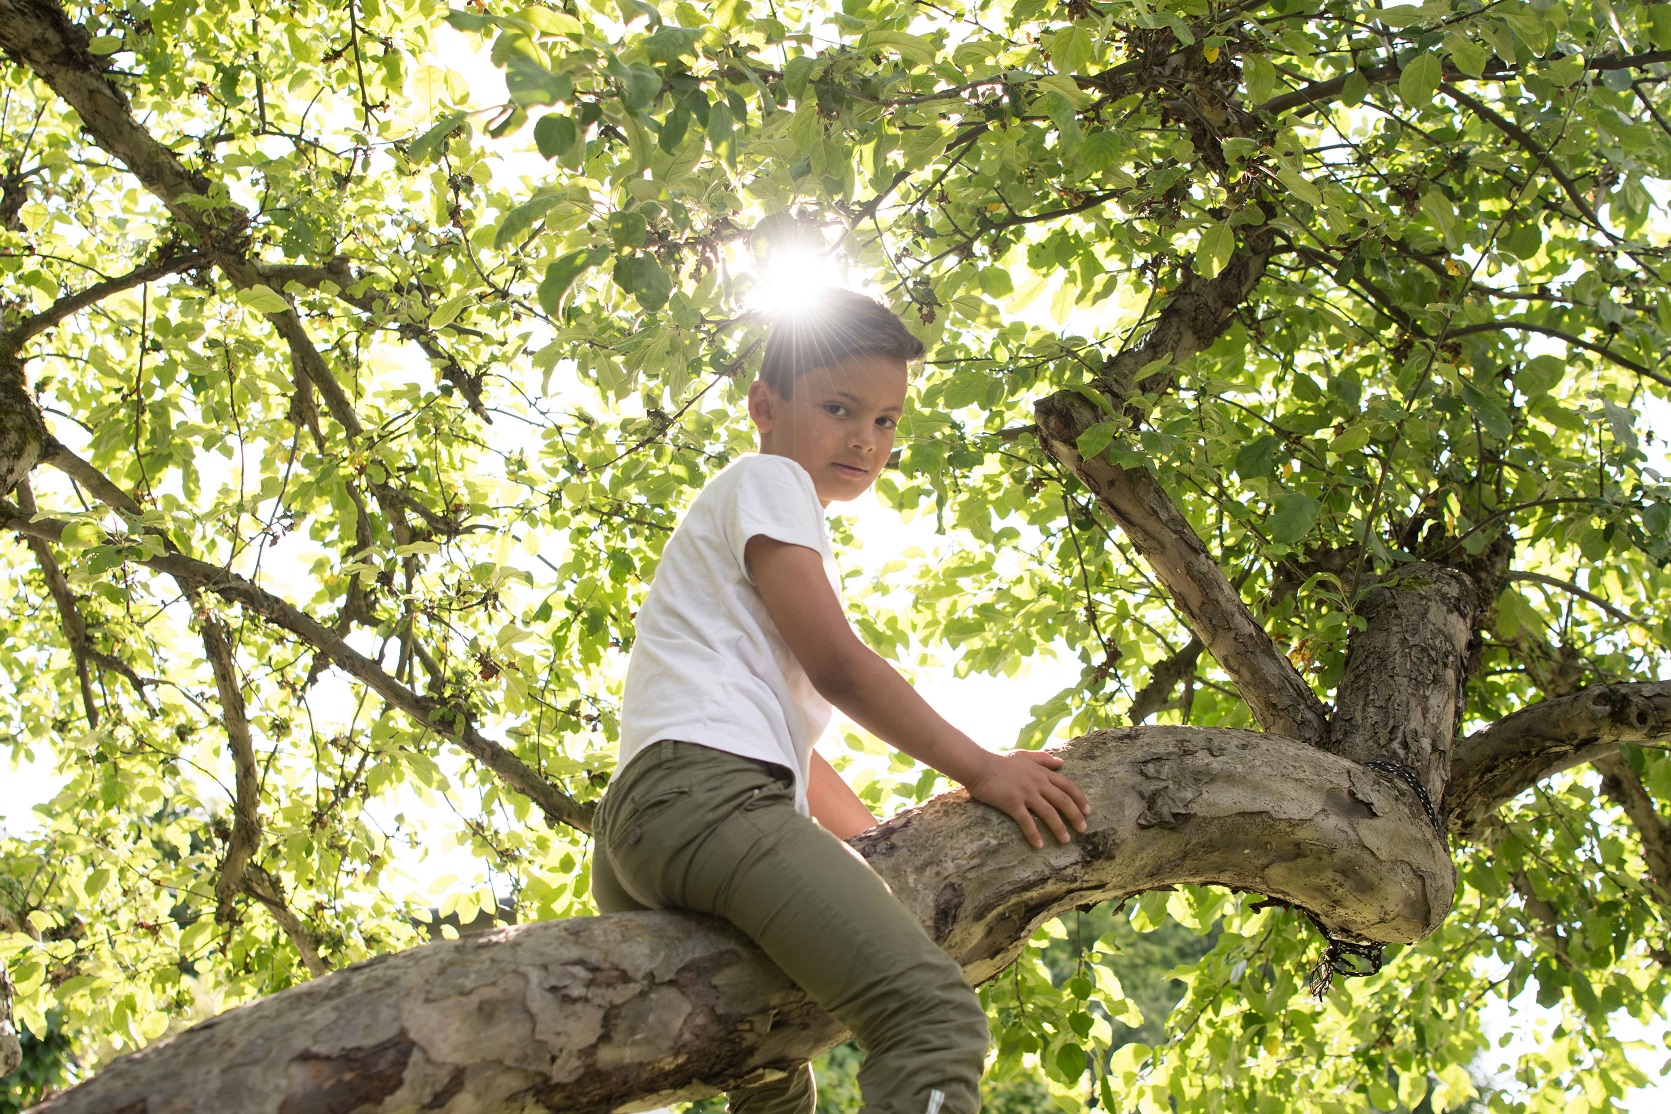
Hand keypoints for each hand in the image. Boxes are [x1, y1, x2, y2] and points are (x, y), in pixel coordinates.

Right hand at [963, 749, 1091, 849]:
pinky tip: (1039, 845)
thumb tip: (1061, 762)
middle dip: (1076, 815)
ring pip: (1048, 812)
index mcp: (1041, 773)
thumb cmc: (1000, 761)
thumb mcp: (1024, 756)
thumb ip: (1043, 759)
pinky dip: (1033, 834)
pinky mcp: (1012, 802)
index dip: (1080, 799)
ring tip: (1066, 840)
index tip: (1088, 811)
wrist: (979, 765)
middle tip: (1083, 829)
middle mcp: (1037, 783)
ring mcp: (1025, 793)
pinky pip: (1026, 821)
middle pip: (1063, 800)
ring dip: (1059, 827)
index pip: (1067, 785)